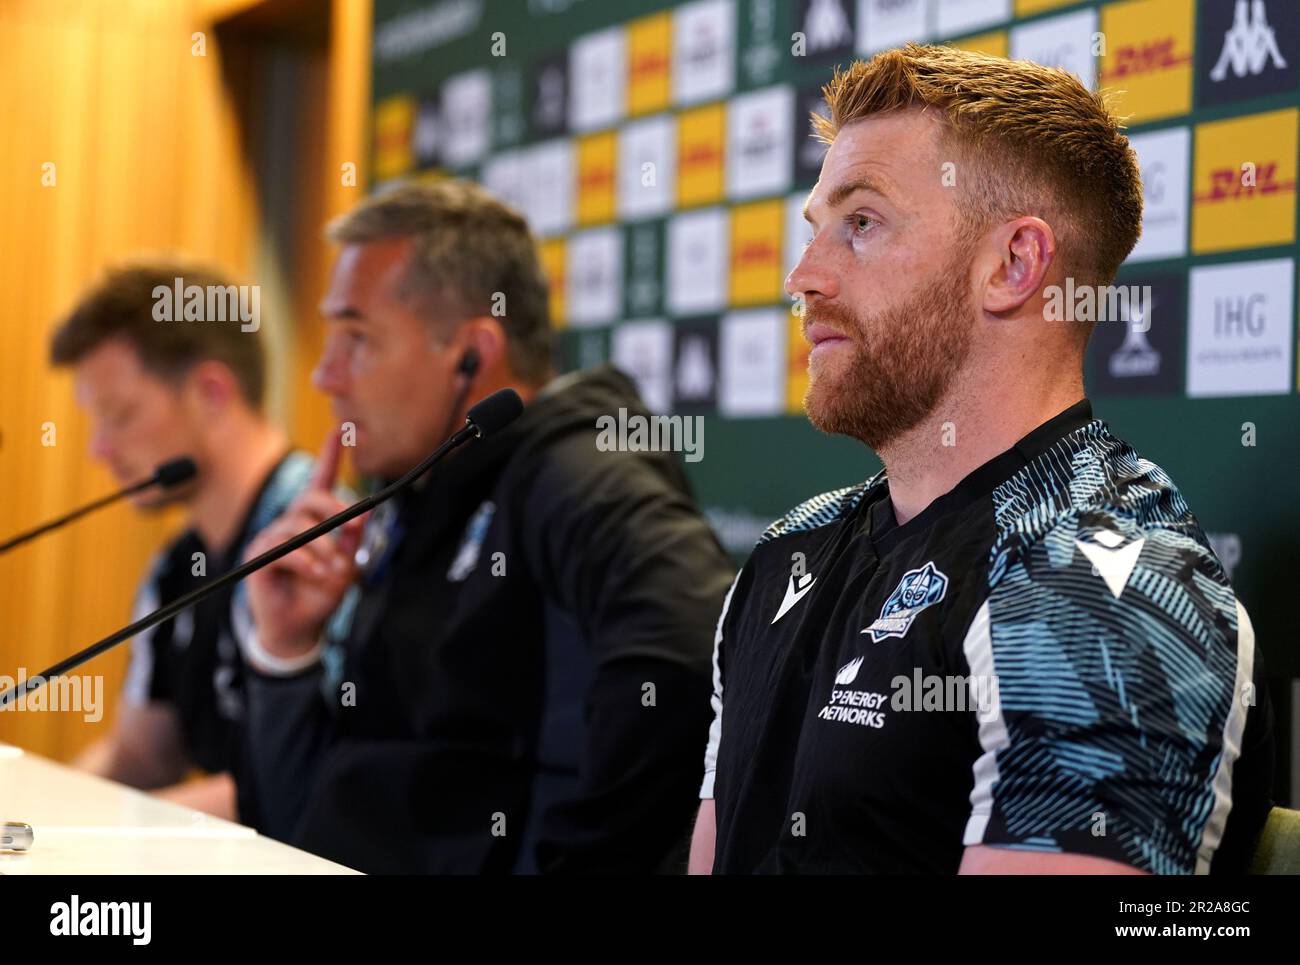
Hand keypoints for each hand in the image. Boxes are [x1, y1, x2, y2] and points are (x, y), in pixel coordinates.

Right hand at [244, 431, 364, 658]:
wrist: (299, 627)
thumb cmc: (320, 592)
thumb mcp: (346, 564)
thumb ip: (352, 538)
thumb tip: (364, 511)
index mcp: (312, 520)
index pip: (320, 481)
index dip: (329, 455)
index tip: (339, 430)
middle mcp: (290, 523)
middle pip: (311, 498)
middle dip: (336, 507)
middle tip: (356, 521)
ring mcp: (272, 537)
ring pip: (300, 526)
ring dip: (324, 548)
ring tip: (334, 570)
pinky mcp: (259, 556)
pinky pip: (284, 549)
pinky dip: (306, 562)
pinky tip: (317, 574)